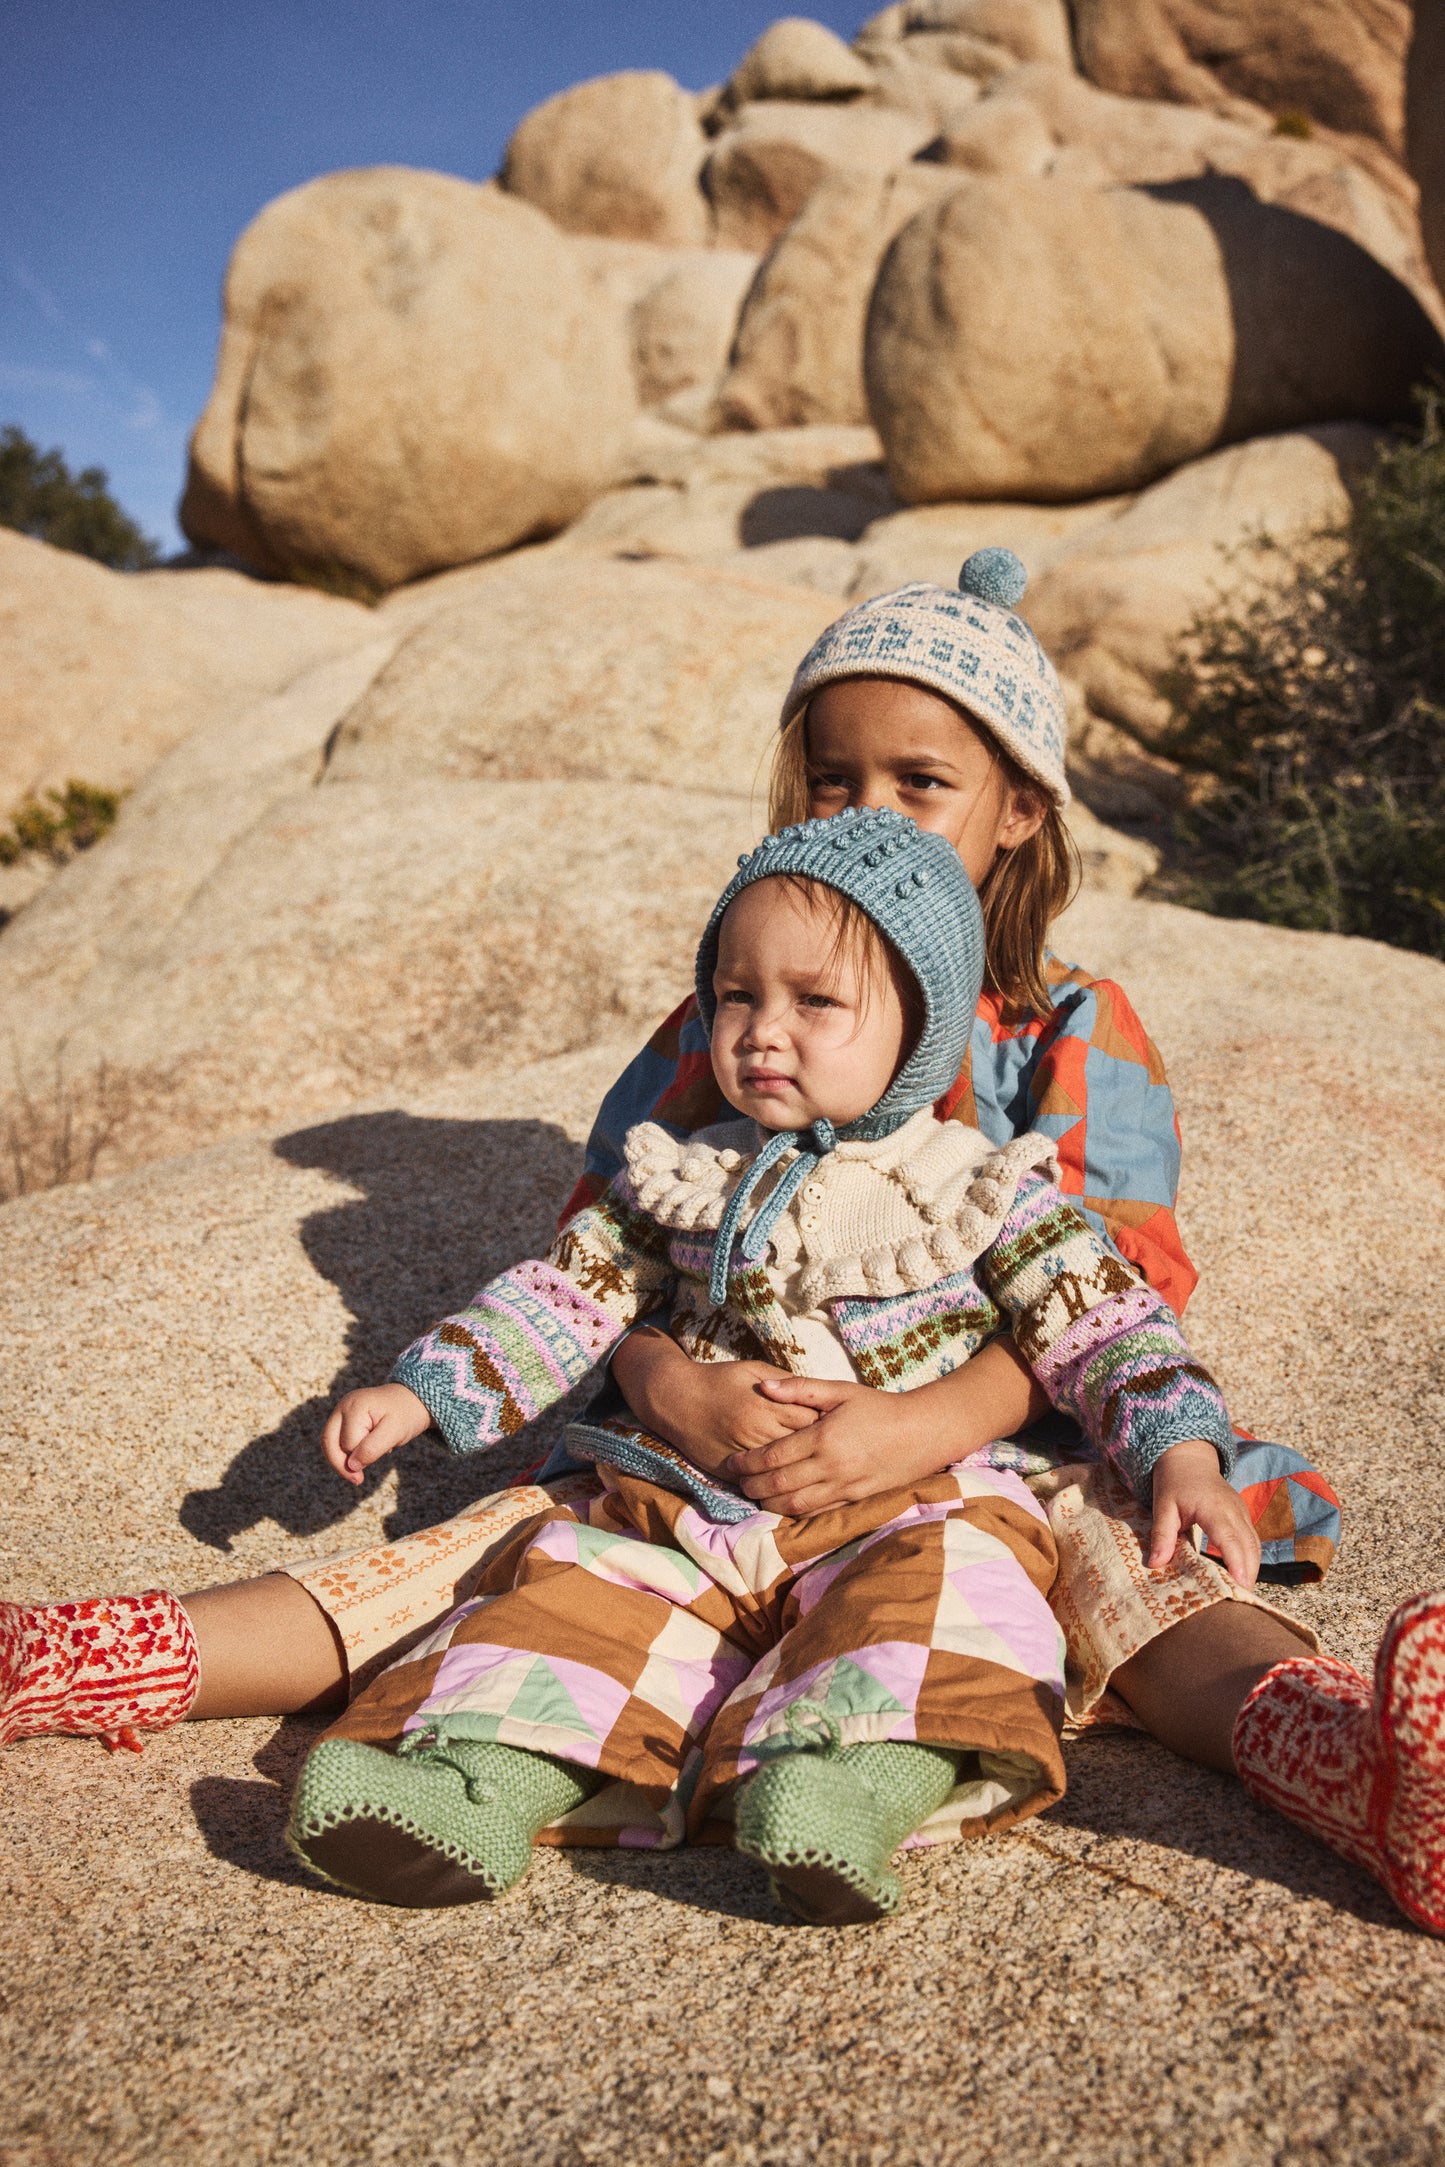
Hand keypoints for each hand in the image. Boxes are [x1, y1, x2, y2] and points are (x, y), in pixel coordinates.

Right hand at [322, 1382, 431, 1485]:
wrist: (412, 1400)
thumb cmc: (405, 1416)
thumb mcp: (395, 1432)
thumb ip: (372, 1449)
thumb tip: (351, 1466)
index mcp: (355, 1406)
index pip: (349, 1442)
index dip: (363, 1456)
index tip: (386, 1452)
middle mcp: (343, 1406)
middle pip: (328, 1441)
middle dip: (341, 1464)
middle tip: (359, 1481)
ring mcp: (341, 1411)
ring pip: (329, 1442)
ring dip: (342, 1459)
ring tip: (357, 1474)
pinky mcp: (343, 1418)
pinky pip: (336, 1440)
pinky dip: (346, 1452)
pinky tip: (360, 1457)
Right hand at [610, 1331, 817, 1474]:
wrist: (676, 1400)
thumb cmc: (718, 1380)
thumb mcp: (753, 1370)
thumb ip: (784, 1381)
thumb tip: (813, 1392)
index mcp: (765, 1405)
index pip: (808, 1420)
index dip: (827, 1425)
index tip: (840, 1427)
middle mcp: (755, 1431)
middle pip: (799, 1448)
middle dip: (819, 1451)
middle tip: (836, 1452)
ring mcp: (742, 1454)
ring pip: (781, 1471)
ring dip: (800, 1471)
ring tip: (817, 1469)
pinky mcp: (728, 1471)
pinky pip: (758, 1482)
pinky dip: (774, 1483)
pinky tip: (790, 1483)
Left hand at [724, 1375, 956, 1516]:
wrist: (922, 1433)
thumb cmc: (878, 1407)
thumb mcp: (840, 1391)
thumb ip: (800, 1388)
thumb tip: (763, 1386)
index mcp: (823, 1437)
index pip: (773, 1456)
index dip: (747, 1463)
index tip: (731, 1462)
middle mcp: (831, 1466)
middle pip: (778, 1485)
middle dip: (752, 1486)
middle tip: (736, 1482)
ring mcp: (844, 1487)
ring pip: (795, 1505)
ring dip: (769, 1503)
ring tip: (755, 1495)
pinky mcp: (855, 1500)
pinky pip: (818, 1514)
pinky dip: (795, 1514)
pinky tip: (783, 1506)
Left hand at [1148, 1439, 1260, 1587]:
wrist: (1189, 1457)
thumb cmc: (1173, 1481)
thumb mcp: (1162, 1506)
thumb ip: (1161, 1535)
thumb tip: (1155, 1564)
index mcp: (1214, 1508)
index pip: (1230, 1539)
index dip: (1237, 1563)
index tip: (1240, 1585)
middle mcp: (1233, 1510)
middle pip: (1249, 1546)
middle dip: (1248, 1574)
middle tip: (1240, 1599)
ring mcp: (1241, 1512)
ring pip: (1254, 1545)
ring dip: (1252, 1568)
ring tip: (1242, 1592)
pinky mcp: (1243, 1515)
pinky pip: (1252, 1540)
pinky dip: (1250, 1559)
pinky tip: (1241, 1575)